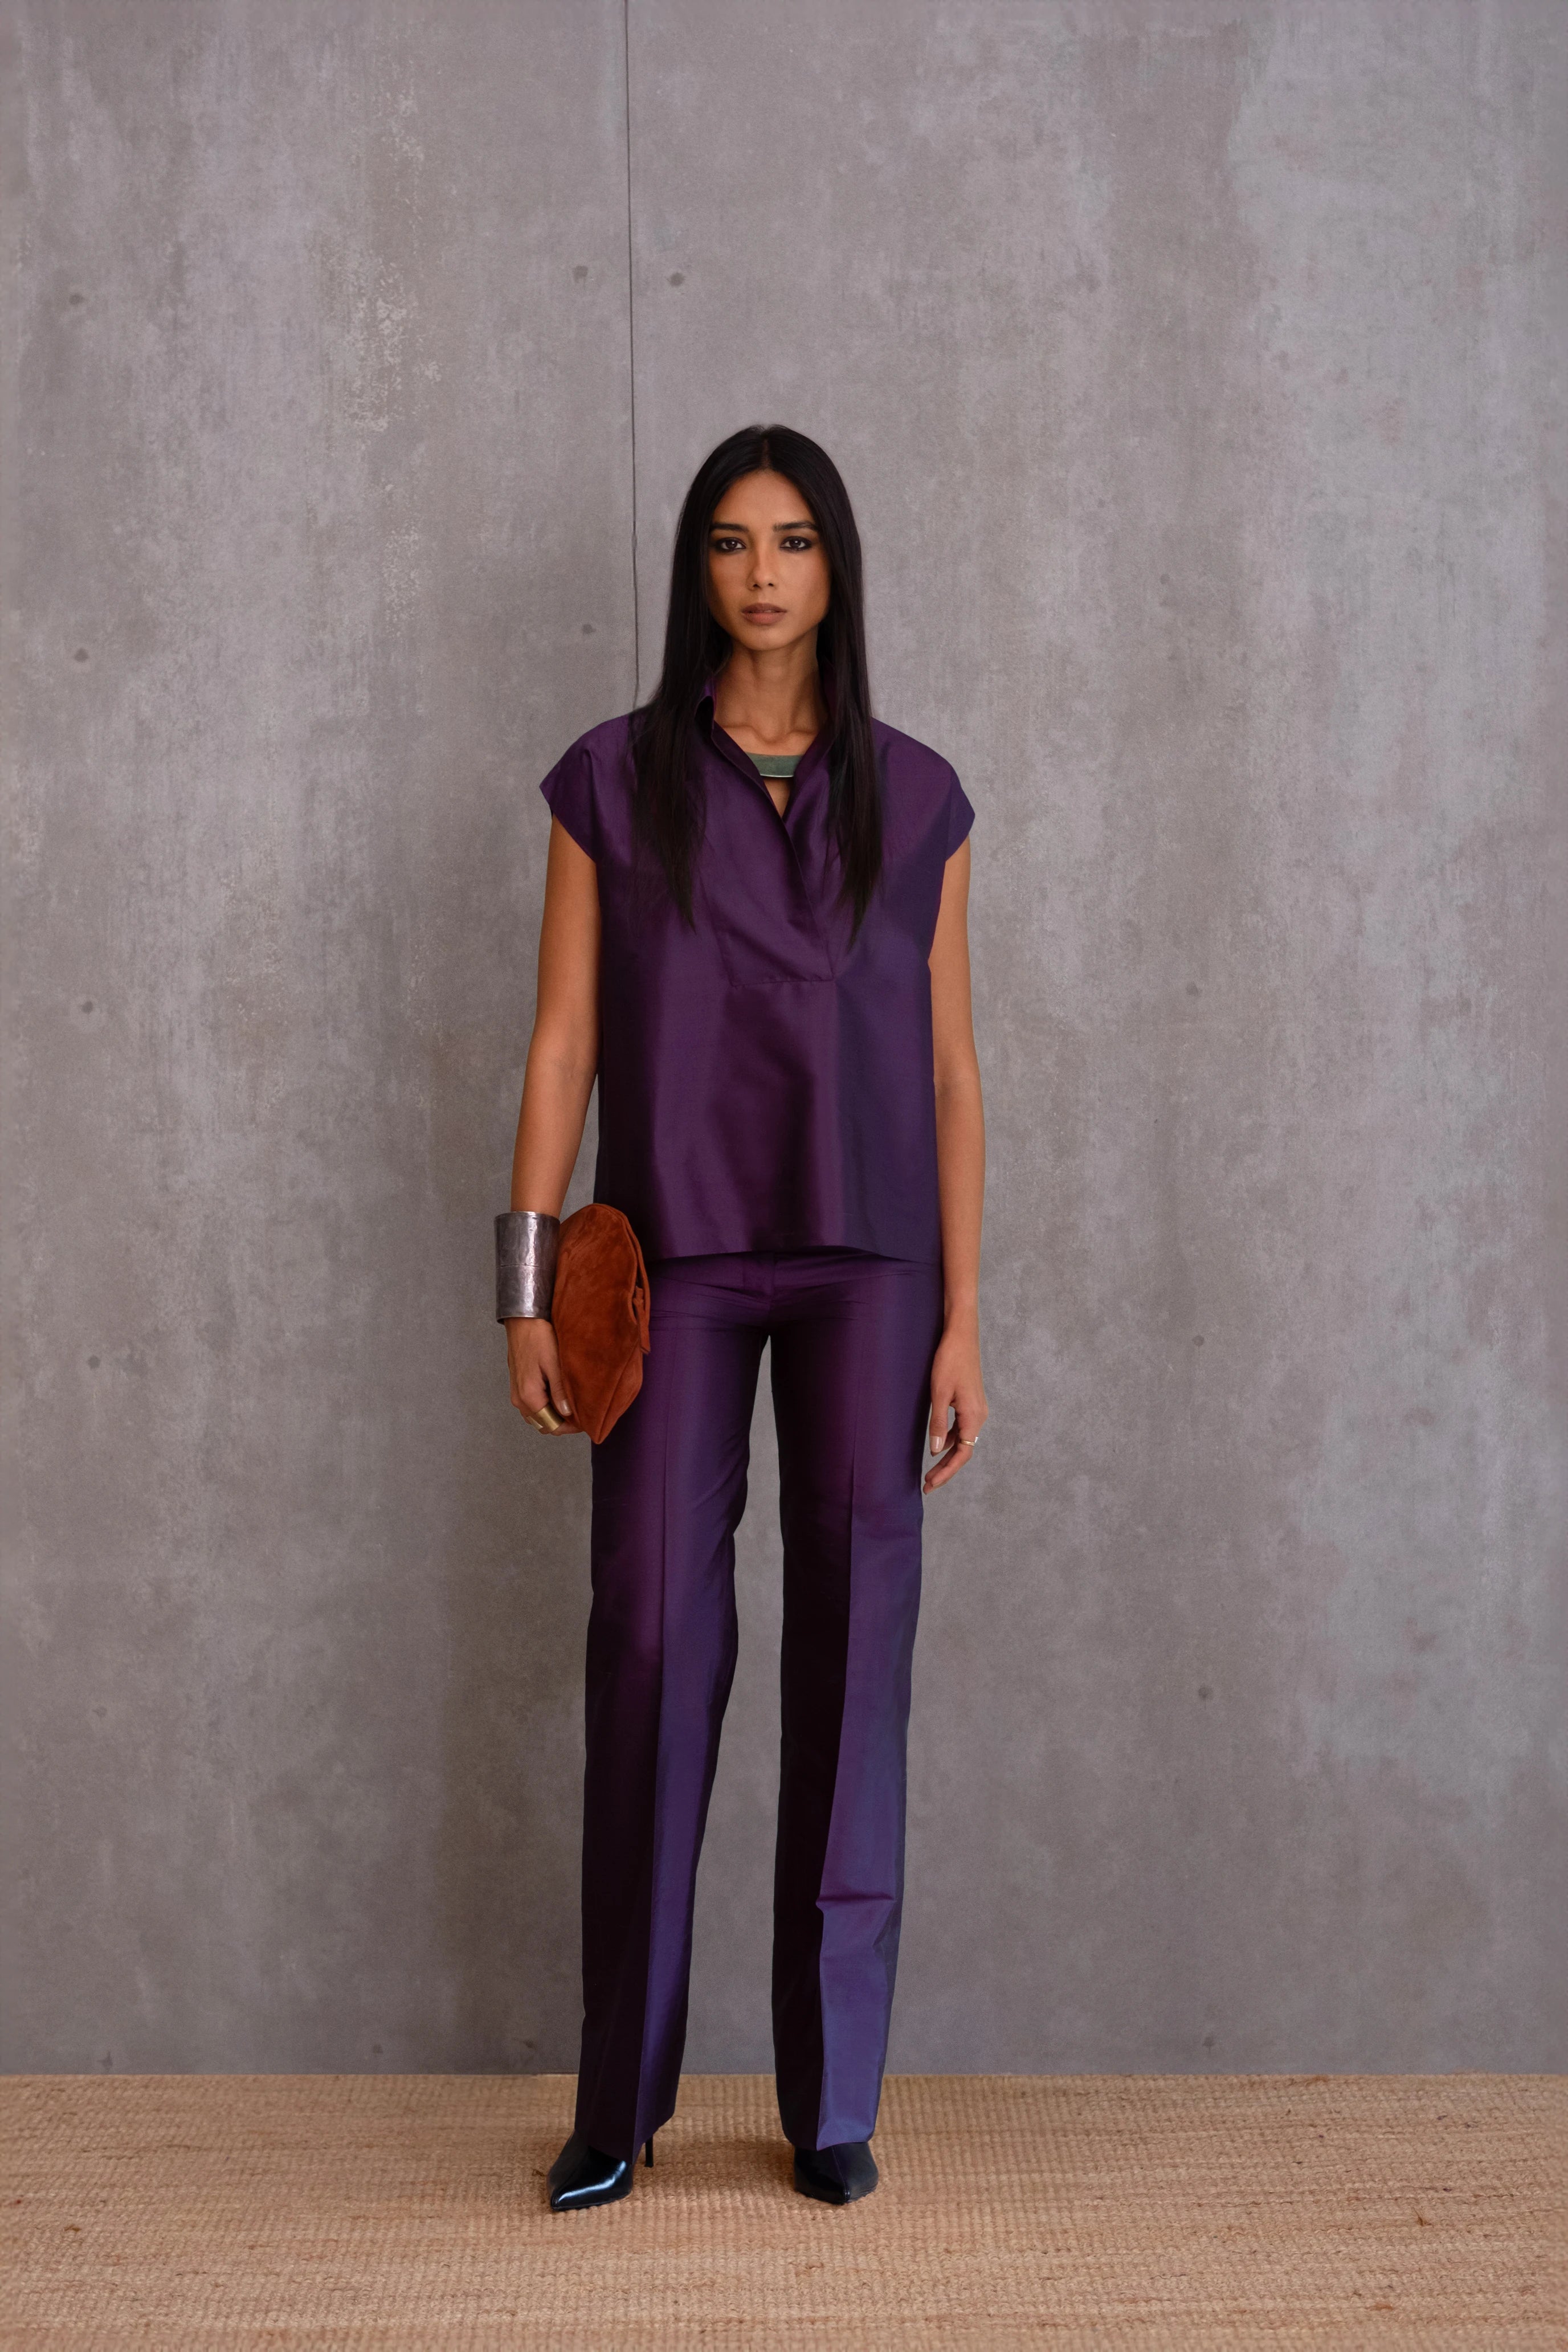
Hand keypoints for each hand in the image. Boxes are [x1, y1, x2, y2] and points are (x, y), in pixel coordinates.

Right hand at [505, 1316, 580, 1433]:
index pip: (551, 1426)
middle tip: (582, 1413)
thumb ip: (560, 1391)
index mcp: (529, 1396)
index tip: (586, 1419)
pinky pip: (532, 1406)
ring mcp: (516, 1393)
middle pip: (543, 1424)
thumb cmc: (538, 1337)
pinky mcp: (517, 1386)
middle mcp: (519, 1400)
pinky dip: (546, 1406)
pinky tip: (559, 1395)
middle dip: (563, 1423)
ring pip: (537, 1416)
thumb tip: (569, 1413)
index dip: (570, 1427)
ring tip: (572, 1404)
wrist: (521, 1320)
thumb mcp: (554, 1363)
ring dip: (554, 1415)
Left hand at [924, 1317, 986, 1491]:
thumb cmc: (949, 1360)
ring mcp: (976, 1408)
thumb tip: (935, 1451)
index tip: (930, 1484)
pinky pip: (961, 1428)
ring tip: (929, 1469)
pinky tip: (936, 1442)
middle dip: (945, 1469)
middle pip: (963, 1451)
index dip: (946, 1472)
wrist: (961, 1334)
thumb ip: (937, 1423)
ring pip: (962, 1440)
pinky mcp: (970, 1401)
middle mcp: (979, 1416)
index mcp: (974, 1417)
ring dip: (947, 1455)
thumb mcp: (939, 1394)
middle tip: (927, 1484)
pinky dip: (949, 1439)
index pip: (962, 1455)